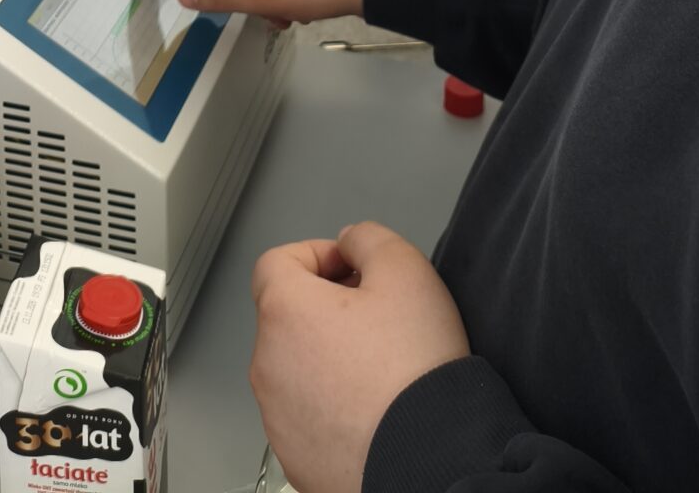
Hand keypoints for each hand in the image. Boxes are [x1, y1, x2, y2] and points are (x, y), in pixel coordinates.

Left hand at [250, 223, 470, 492]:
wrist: (430, 459)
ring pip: (297, 368)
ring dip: (330, 358)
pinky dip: (334, 406)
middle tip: (378, 317)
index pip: (278, 261)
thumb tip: (351, 244)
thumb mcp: (407, 268)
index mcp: (284, 312)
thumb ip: (369, 238)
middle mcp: (268, 365)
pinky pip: (309, 416)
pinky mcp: (296, 458)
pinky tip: (376, 410)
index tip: (355, 269)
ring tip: (382, 370)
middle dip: (329, 307)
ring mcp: (278, 418)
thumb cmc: (414, 372)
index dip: (320, 255)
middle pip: (288, 316)